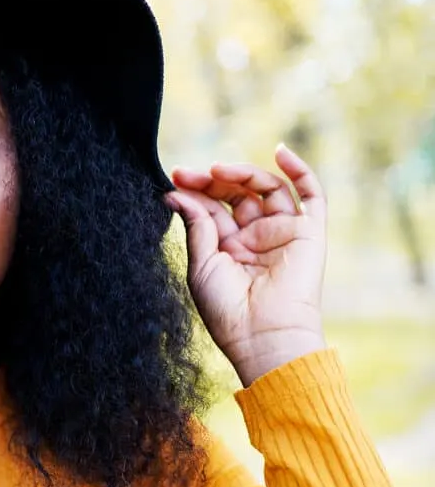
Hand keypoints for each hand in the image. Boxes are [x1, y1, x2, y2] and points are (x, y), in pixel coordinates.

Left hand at [165, 144, 327, 386]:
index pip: (213, 208)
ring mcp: (283, 232)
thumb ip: (196, 226)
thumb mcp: (202, 265)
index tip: (175, 179)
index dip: (195, 191)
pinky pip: (311, 195)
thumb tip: (176, 194)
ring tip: (218, 170)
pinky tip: (280, 151)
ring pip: (266, 189)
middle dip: (213, 180)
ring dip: (243, 174)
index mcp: (229, 247)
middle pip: (238, 194)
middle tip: (189, 174)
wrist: (262, 335)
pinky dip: (299, 170)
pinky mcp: (309, 232)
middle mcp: (257, 237)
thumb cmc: (227, 310)